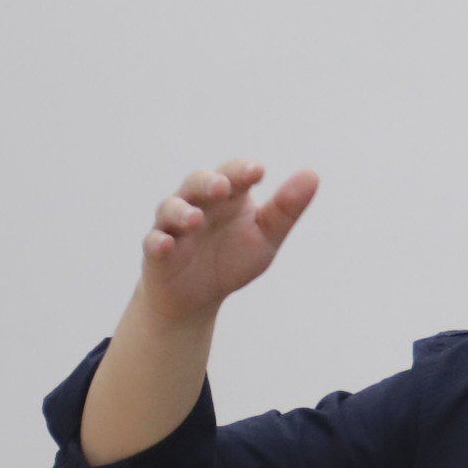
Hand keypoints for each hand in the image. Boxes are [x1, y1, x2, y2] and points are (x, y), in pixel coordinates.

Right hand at [134, 159, 317, 325]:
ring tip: (195, 220)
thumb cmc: (232, 258)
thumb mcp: (265, 236)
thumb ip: (285, 209)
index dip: (242, 171)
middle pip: (198, 182)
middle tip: (222, 187)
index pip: (234, 173)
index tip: (258, 172)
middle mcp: (198, 203)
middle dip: (209, 183)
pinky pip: (154, 242)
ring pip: (172, 208)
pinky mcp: (157, 251)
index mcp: (228, 196)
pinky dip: (159, 241)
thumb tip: (312, 175)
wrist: (198, 297)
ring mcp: (174, 226)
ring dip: (182, 212)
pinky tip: (167, 244)